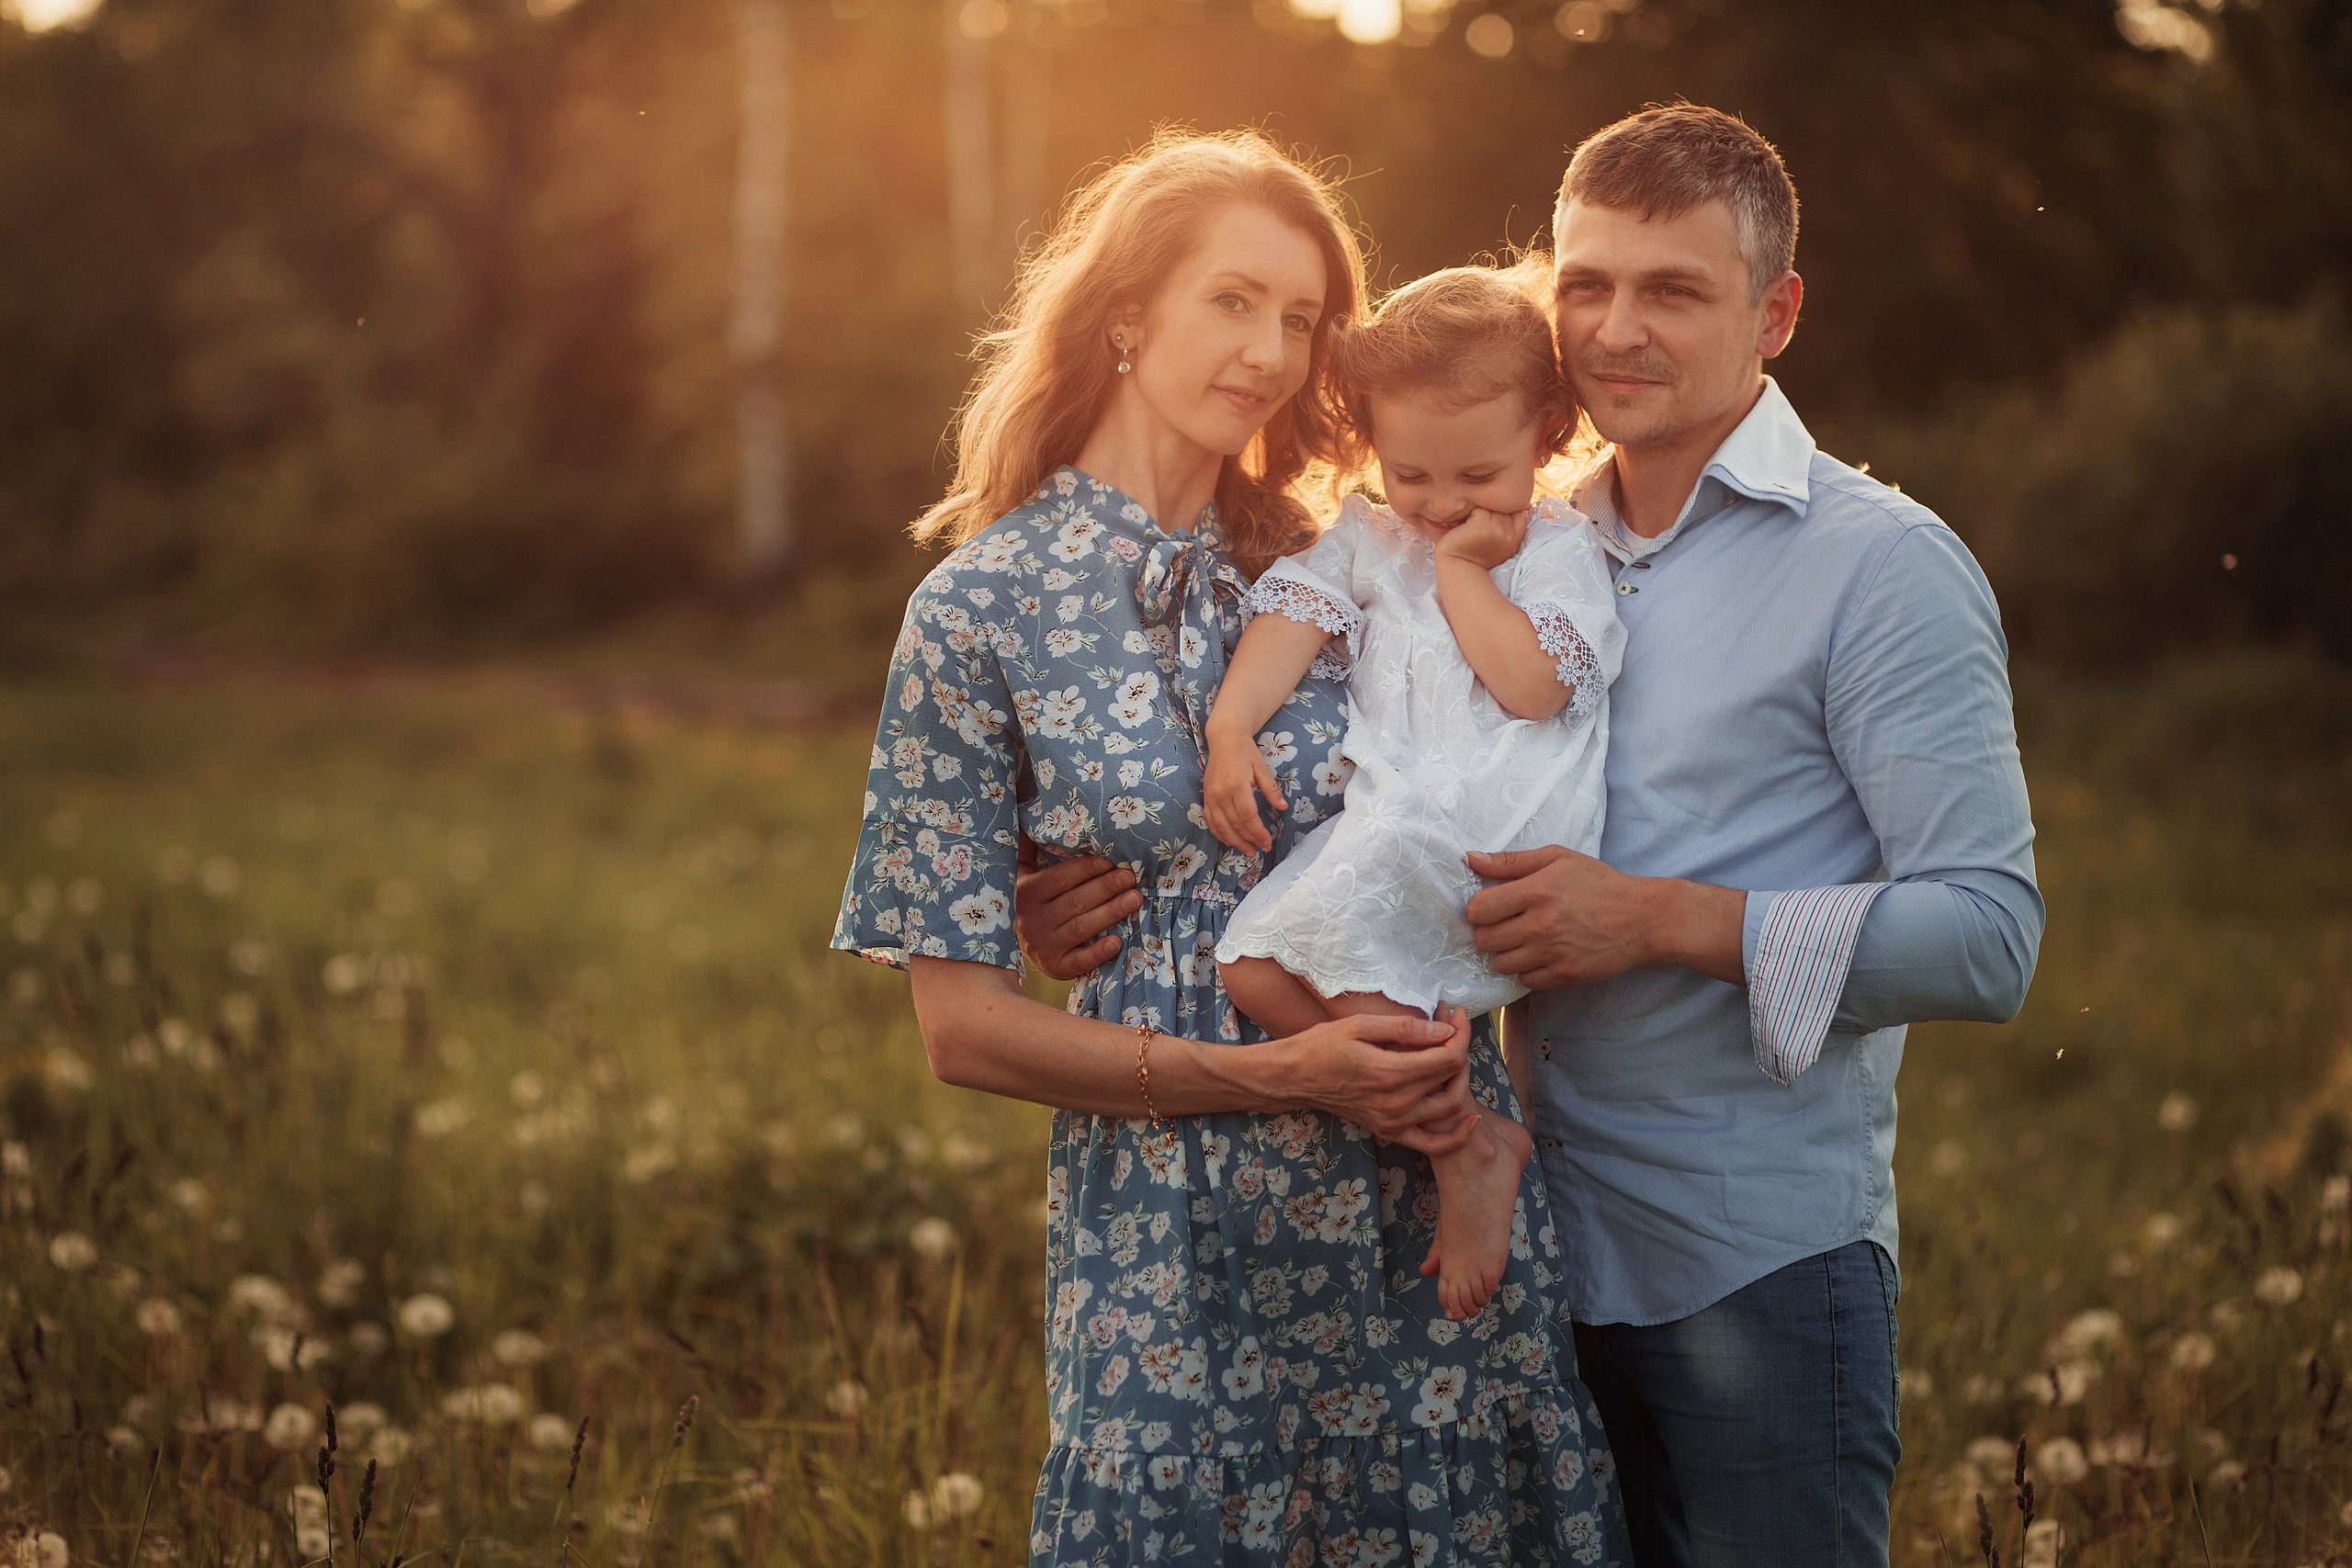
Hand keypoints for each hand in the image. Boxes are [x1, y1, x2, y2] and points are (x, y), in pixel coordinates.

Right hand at [1014, 844, 1138, 980]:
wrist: (1010, 943)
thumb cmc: (1029, 898)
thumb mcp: (1022, 870)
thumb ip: (1029, 845)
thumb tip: (1032, 806)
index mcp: (1027, 893)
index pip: (1060, 878)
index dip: (1087, 868)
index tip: (1112, 860)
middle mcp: (1033, 920)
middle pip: (1074, 902)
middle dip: (1106, 888)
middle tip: (1131, 877)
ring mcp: (1044, 946)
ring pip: (1081, 928)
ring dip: (1110, 913)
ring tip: (1135, 899)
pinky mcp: (1055, 967)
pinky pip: (1078, 962)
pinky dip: (1098, 953)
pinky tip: (1117, 942)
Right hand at [1202, 726, 1283, 853]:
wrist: (1224, 739)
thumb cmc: (1245, 752)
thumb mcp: (1262, 768)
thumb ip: (1271, 790)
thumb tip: (1283, 807)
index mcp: (1236, 785)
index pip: (1247, 815)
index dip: (1258, 831)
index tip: (1267, 841)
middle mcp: (1221, 793)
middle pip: (1235, 824)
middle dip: (1249, 839)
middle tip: (1262, 848)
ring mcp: (1211, 796)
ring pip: (1221, 826)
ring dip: (1235, 841)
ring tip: (1248, 851)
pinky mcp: (1206, 797)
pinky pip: (1210, 820)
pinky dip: (1219, 833)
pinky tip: (1229, 841)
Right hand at [1273, 1005, 1476, 1147]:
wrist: (1294, 1078)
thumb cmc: (1322, 1045)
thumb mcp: (1360, 1025)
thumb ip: (1405, 1028)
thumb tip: (1443, 1030)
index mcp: (1390, 1074)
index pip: (1447, 1056)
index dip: (1459, 1033)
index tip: (1454, 1013)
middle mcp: (1397, 1104)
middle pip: (1453, 1078)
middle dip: (1461, 1048)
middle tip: (1453, 1026)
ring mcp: (1394, 1122)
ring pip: (1450, 1107)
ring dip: (1461, 1081)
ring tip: (1452, 1055)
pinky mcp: (1390, 1131)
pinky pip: (1433, 1144)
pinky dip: (1456, 1135)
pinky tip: (1470, 1119)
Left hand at [1433, 506, 1530, 572]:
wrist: (1457, 568)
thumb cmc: (1475, 554)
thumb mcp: (1499, 544)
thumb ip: (1510, 527)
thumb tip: (1525, 505)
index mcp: (1515, 541)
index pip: (1518, 515)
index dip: (1504, 517)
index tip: (1492, 530)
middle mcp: (1509, 536)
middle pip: (1503, 510)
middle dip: (1490, 517)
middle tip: (1480, 534)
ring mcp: (1496, 531)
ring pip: (1491, 509)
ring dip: (1480, 516)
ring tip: (1473, 532)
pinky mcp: (1481, 526)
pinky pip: (1479, 510)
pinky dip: (1470, 517)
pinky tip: (1467, 530)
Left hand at [1464, 846, 1746, 989]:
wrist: (1643, 918)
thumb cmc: (1600, 883)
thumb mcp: (1558, 858)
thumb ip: (1511, 861)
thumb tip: (1471, 859)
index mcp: (1535, 891)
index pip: (1477, 910)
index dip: (1480, 909)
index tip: (1493, 906)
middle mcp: (1540, 924)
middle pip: (1484, 940)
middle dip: (1490, 931)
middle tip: (1507, 924)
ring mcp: (1553, 953)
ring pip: (1500, 964)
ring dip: (1506, 953)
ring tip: (1524, 940)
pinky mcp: (1565, 975)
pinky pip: (1525, 980)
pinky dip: (1528, 970)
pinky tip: (1542, 955)